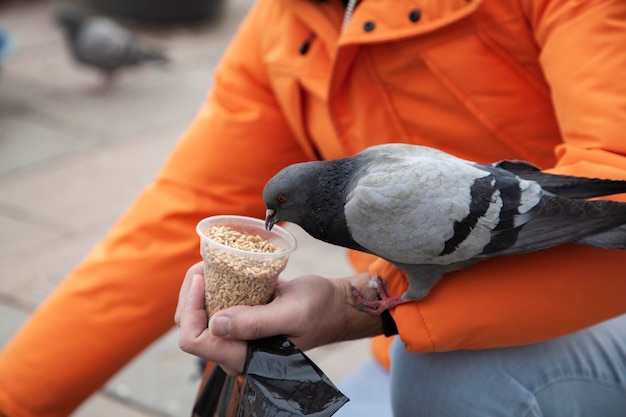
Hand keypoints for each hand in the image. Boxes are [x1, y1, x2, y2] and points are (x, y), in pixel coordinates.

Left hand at [175, 262, 383, 374]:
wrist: (336, 305)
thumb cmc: (320, 308)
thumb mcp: (292, 311)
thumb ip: (256, 322)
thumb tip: (217, 324)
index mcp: (245, 356)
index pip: (195, 340)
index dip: (190, 308)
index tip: (202, 277)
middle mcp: (235, 352)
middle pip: (190, 328)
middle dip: (189, 295)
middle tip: (203, 265)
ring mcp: (236, 339)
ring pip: (197, 318)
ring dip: (197, 290)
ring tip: (208, 265)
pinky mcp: (240, 324)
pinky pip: (212, 310)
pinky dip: (209, 289)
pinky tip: (216, 271)